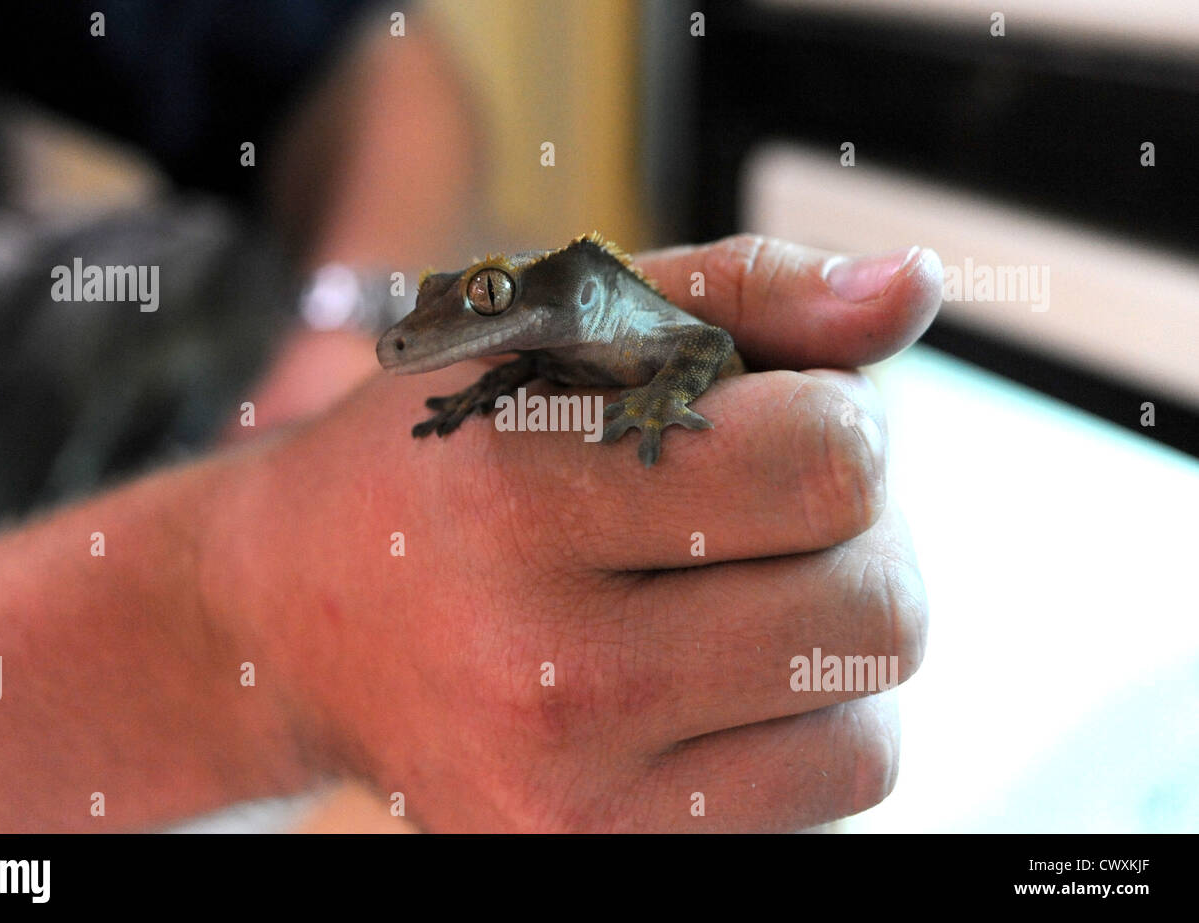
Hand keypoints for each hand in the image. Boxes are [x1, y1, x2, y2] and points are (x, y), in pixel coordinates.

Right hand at [205, 234, 942, 831]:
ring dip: (830, 646)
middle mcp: (543, 668)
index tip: (765, 423)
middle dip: (852, 540)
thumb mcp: (564, 333)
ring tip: (728, 599)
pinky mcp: (592, 860)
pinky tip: (709, 680)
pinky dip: (798, 730)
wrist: (296, 620)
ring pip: (869, 731)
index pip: (832, 461)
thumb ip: (748, 293)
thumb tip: (912, 287)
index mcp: (524, 494)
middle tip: (760, 517)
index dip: (835, 421)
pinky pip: (818, 801)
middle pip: (877, 609)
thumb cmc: (446, 461)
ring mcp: (571, 793)